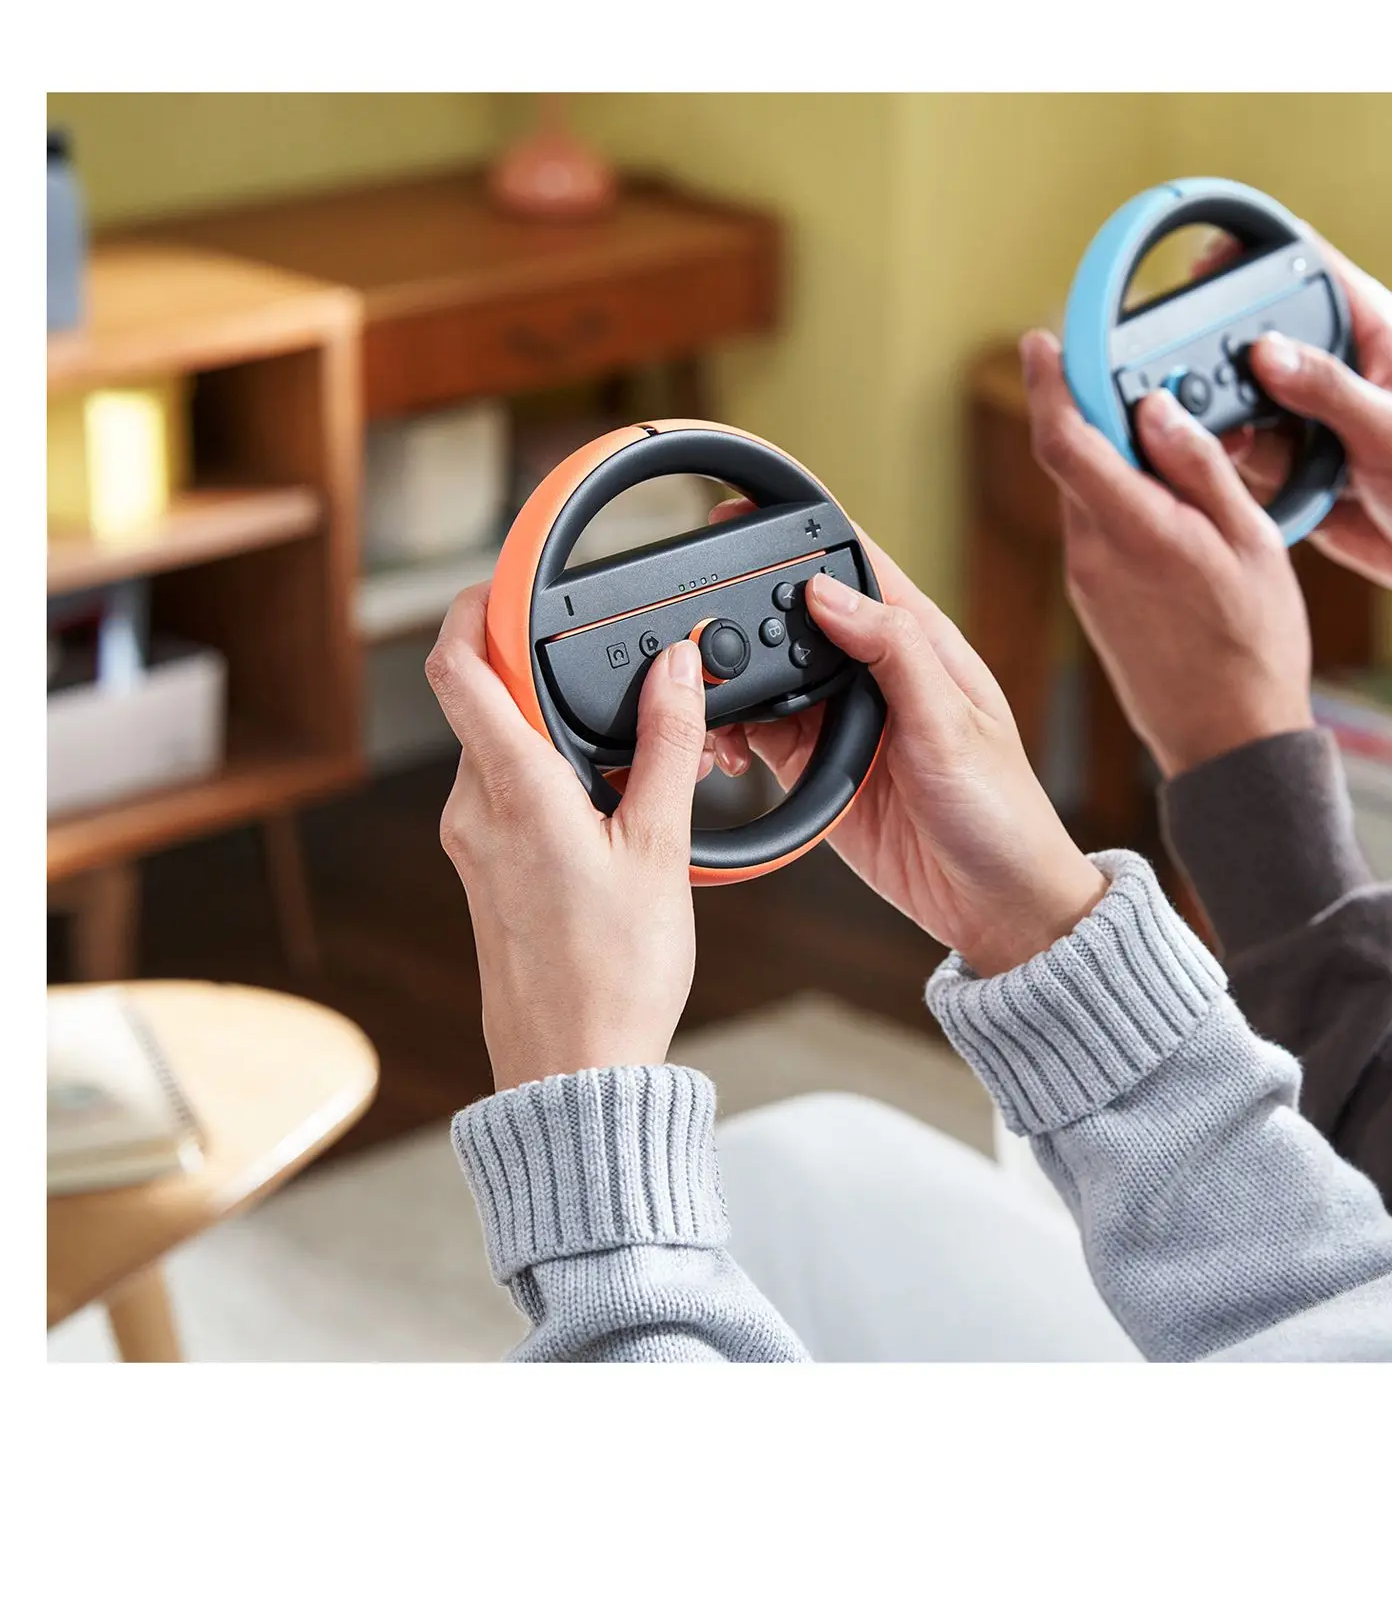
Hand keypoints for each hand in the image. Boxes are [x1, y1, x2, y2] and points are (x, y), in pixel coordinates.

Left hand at [426, 585, 714, 1090]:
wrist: (575, 1073)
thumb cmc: (613, 977)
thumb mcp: (659, 849)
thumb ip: (665, 747)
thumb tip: (672, 670)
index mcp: (512, 792)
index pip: (459, 667)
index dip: (474, 607)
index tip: (508, 579)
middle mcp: (474, 812)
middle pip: (487, 701)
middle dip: (546, 671)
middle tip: (617, 668)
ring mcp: (473, 845)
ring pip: (503, 749)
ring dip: (557, 730)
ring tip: (634, 747)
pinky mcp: (486, 874)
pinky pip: (509, 794)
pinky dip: (553, 776)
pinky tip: (612, 804)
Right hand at [704, 513, 1106, 976]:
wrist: (995, 906)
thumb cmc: (1001, 811)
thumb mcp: (951, 725)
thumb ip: (892, 652)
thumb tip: (827, 591)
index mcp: (919, 639)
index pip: (852, 563)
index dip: (797, 533)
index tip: (738, 515)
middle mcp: (876, 671)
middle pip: (793, 615)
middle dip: (742, 612)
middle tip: (697, 627)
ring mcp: (844, 719)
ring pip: (766, 674)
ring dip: (729, 680)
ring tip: (702, 694)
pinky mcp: (818, 767)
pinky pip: (759, 733)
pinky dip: (730, 734)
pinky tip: (723, 746)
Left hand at [1019, 329, 1315, 780]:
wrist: (1229, 739)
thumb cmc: (1254, 646)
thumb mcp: (1250, 543)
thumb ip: (1198, 468)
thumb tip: (1154, 408)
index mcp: (1133, 529)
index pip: (1063, 438)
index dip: (1049, 381)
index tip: (1043, 342)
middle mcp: (1093, 553)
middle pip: (1074, 458)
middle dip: (1102, 414)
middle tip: (1150, 394)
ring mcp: (1087, 580)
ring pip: (1088, 495)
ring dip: (1119, 464)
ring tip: (1182, 465)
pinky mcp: (1093, 602)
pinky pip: (1098, 532)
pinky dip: (1123, 506)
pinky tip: (1174, 519)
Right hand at [1208, 230, 1391, 594]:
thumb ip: (1330, 390)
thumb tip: (1265, 351)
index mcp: (1366, 328)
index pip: (1302, 262)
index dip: (1251, 251)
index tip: (1202, 267)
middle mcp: (1328, 359)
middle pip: (1251, 327)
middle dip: (1222, 354)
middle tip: (1199, 378)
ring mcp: (1302, 406)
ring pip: (1235, 389)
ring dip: (1226, 414)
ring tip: (1245, 440)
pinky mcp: (1286, 450)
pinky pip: (1239, 440)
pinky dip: (1234, 454)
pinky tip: (1251, 468)